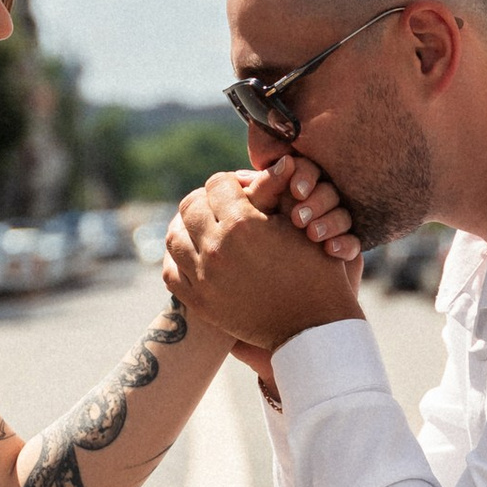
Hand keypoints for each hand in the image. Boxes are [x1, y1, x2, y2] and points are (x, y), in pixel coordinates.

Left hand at [164, 170, 361, 354]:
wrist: (312, 326)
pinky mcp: (199, 302)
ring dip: (186, 227)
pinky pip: (171, 272)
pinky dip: (178, 259)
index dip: (228, 183)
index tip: (236, 189)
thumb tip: (280, 160)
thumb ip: (280, 192)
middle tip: (218, 207)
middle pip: (190, 206)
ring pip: (174, 238)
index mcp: (242, 224)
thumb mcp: (300, 227)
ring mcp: (204, 277)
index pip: (216, 184)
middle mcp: (217, 248)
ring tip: (202, 228)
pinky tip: (194, 255)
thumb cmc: (315, 271)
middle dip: (205, 201)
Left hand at [253, 148, 362, 263]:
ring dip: (330, 222)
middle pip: (328, 191)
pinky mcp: (342, 251)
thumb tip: (287, 161)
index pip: (306, 170)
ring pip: (343, 215)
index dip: (305, 176)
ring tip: (313, 235)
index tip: (298, 191)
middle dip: (317, 202)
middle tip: (299, 219)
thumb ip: (265, 188)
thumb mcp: (253, 215)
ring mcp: (330, 228)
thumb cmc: (249, 249)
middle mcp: (313, 206)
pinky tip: (330, 250)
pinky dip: (344, 245)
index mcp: (290, 190)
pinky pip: (353, 243)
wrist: (265, 295)